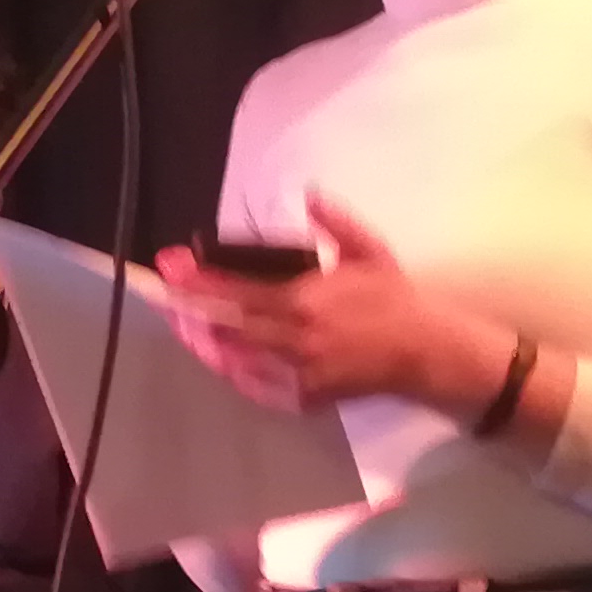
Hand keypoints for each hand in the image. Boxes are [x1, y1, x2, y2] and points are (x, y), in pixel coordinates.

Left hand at [156, 195, 506, 415]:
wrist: (428, 351)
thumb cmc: (397, 298)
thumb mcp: (369, 252)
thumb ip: (335, 223)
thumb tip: (309, 194)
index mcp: (306, 300)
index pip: (239, 291)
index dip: (201, 281)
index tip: (172, 267)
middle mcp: (294, 339)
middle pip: (227, 327)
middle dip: (190, 312)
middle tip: (164, 298)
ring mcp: (298, 373)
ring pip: (237, 360)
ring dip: (206, 343)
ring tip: (182, 326)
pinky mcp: (307, 397)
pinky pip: (259, 387)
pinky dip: (236, 372)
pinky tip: (220, 359)